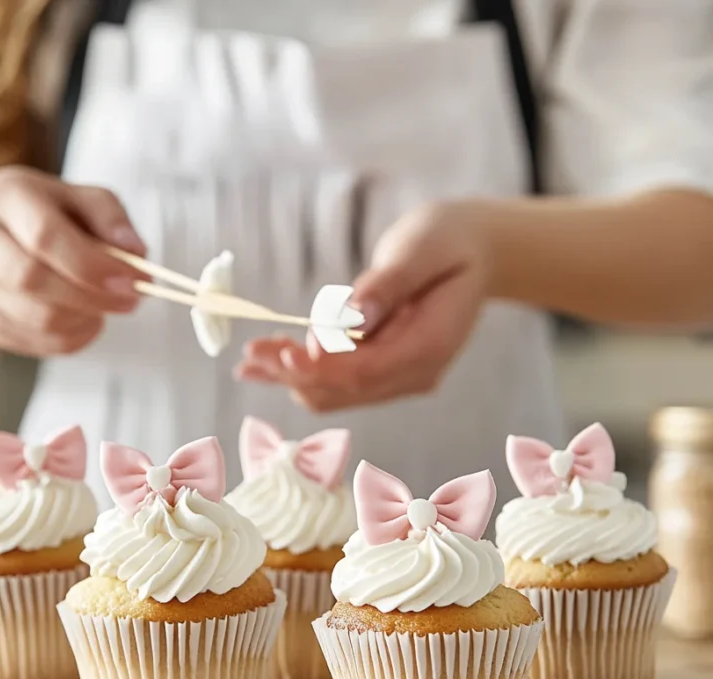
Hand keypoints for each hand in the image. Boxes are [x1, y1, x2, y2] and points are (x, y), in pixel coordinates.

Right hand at [0, 166, 146, 356]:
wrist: (4, 244)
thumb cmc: (52, 217)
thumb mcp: (83, 200)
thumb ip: (111, 218)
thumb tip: (134, 251)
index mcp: (3, 195)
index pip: (44, 236)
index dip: (92, 264)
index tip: (133, 280)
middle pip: (32, 280)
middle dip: (92, 296)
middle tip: (131, 299)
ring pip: (39, 318)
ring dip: (87, 317)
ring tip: (107, 304)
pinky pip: (40, 342)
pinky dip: (76, 336)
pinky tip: (88, 318)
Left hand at [236, 202, 489, 411]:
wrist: (473, 252)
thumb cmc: (448, 241)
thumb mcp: (422, 248)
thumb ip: (388, 285)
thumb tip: (350, 318)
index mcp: (432, 345)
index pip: (368, 369)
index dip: (324, 365)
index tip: (285, 350)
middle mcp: (416, 372)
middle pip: (346, 387)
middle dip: (295, 372)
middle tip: (252, 353)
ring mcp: (399, 377)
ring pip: (335, 391)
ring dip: (291, 375)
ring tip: (250, 358)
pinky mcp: (383, 371)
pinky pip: (336, 381)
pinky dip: (301, 372)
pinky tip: (263, 366)